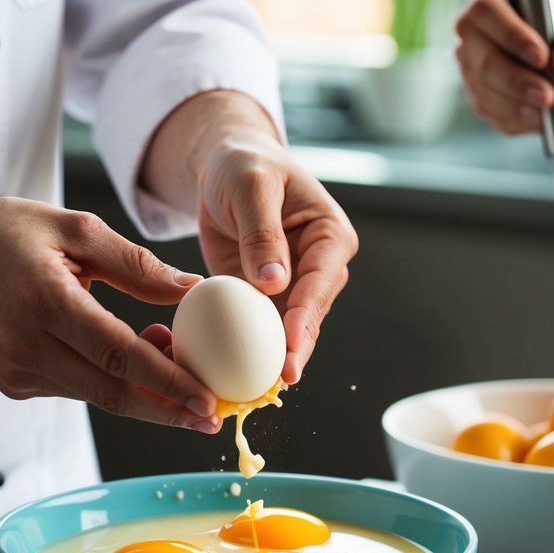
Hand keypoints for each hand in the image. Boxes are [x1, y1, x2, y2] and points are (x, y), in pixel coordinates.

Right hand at [0, 196, 220, 430]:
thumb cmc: (1, 233)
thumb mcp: (73, 228)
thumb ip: (135, 263)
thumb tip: (191, 290)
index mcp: (45, 300)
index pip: (119, 356)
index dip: (169, 383)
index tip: (208, 401)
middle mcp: (27, 345)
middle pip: (112, 393)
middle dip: (168, 410)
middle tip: (211, 416)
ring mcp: (16, 371)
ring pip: (96, 395)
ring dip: (143, 391)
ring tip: (179, 364)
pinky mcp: (11, 383)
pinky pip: (74, 389)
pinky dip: (110, 382)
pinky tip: (133, 359)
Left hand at [141, 91, 358, 385]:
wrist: (224, 167)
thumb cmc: (244, 166)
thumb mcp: (250, 187)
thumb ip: (261, 232)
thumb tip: (274, 283)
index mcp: (330, 235)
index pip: (321, 280)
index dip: (306, 316)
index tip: (290, 346)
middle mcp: (319, 266)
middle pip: (310, 314)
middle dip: (294, 348)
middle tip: (278, 379)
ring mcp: (293, 286)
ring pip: (288, 328)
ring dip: (272, 355)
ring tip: (258, 386)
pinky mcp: (265, 298)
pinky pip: (260, 327)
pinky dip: (248, 347)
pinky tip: (234, 371)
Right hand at [454, 0, 553, 134]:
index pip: (485, 8)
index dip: (509, 34)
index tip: (542, 57)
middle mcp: (474, 28)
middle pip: (478, 55)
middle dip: (514, 80)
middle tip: (549, 96)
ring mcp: (472, 63)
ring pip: (482, 88)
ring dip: (516, 105)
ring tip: (552, 111)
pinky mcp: (482, 94)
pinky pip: (492, 111)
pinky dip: (518, 119)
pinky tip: (544, 119)